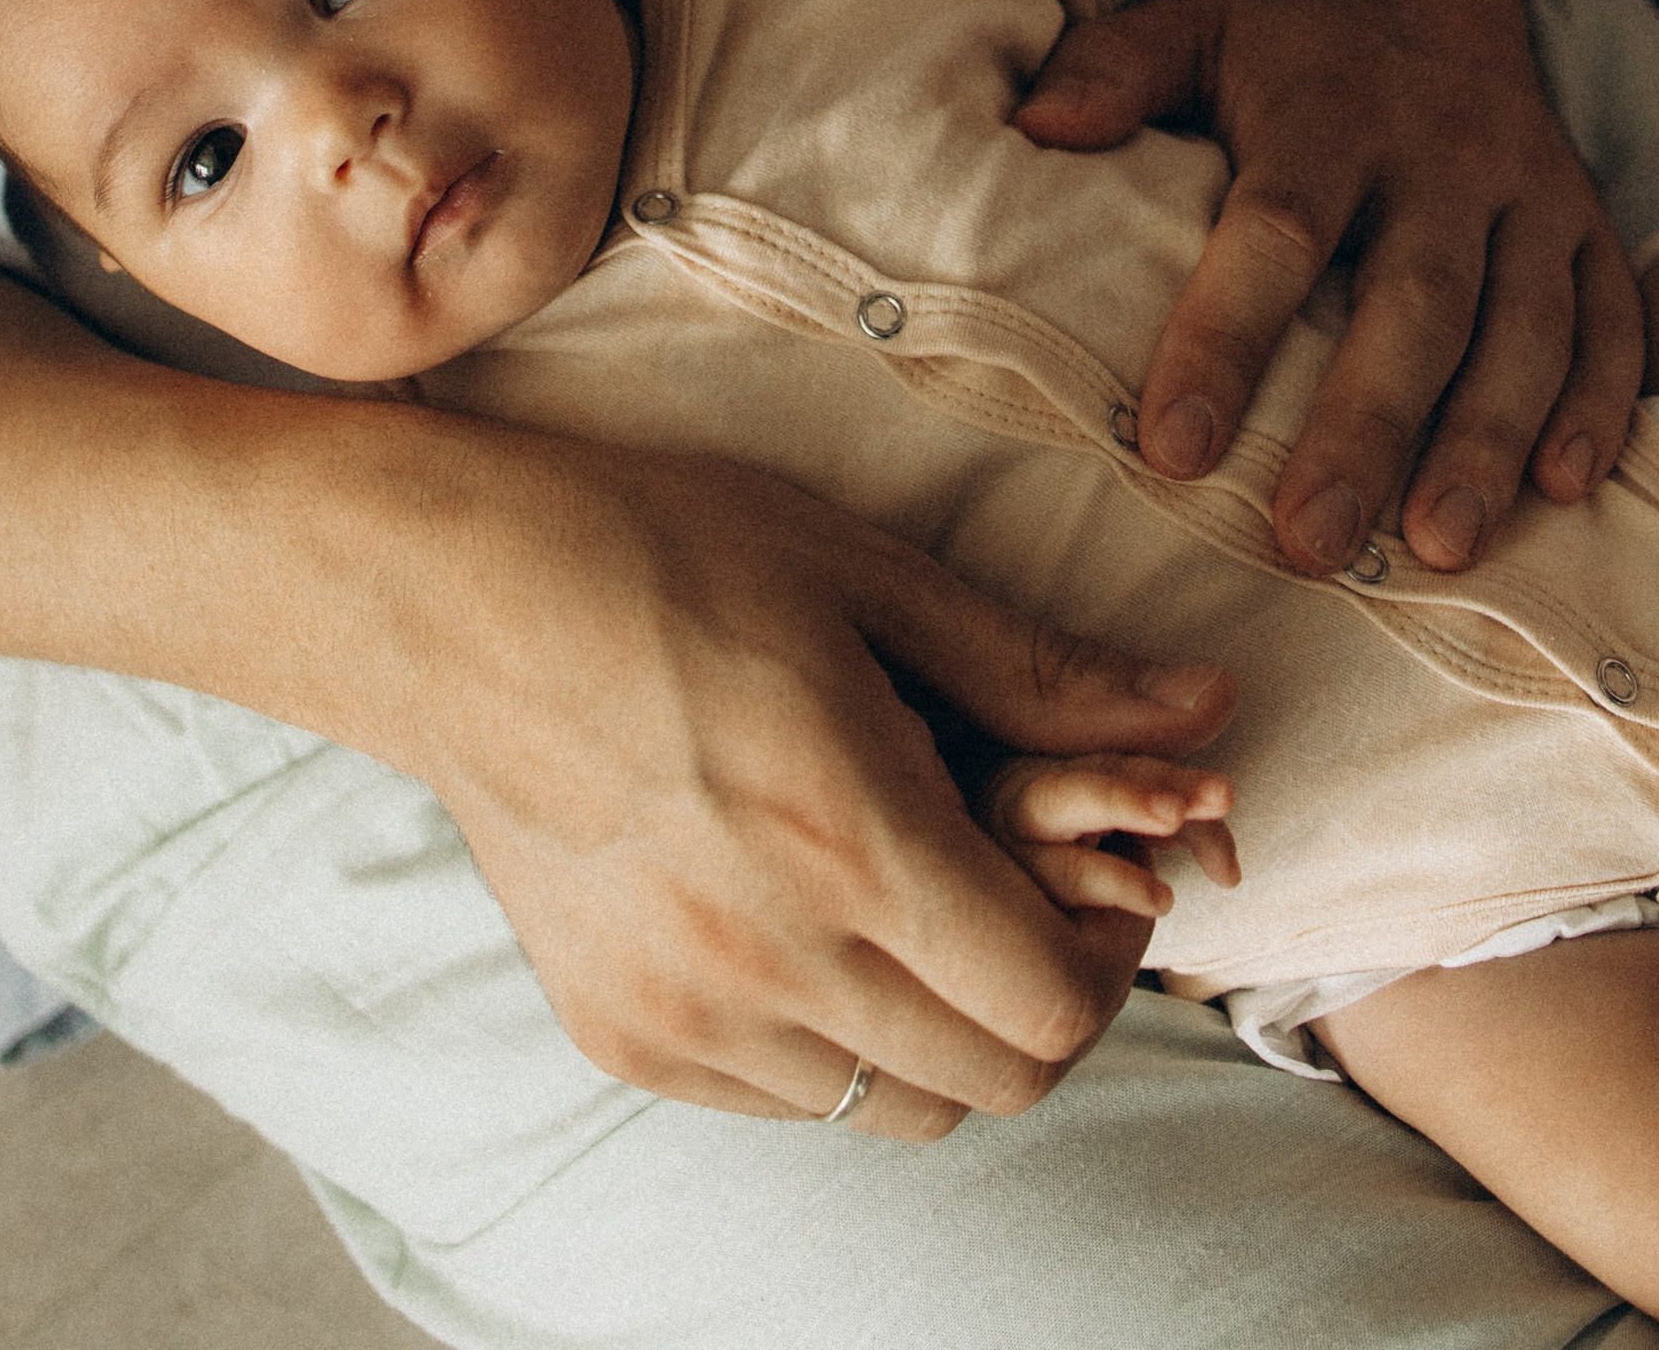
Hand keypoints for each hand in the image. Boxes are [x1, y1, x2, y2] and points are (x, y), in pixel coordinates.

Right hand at [421, 435, 1235, 1136]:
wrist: (450, 601)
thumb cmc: (665, 549)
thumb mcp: (864, 576)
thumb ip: (1041, 670)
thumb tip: (1209, 703)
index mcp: (852, 837)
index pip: (1052, 1010)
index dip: (1108, 956)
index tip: (1093, 876)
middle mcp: (772, 959)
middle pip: (994, 1081)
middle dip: (1044, 998)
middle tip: (1019, 890)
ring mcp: (689, 1015)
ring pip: (895, 1107)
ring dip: (941, 1027)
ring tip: (912, 899)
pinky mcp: (625, 1038)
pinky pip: (786, 1095)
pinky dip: (833, 1035)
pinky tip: (805, 914)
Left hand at [1015, 0, 1644, 574]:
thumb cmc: (1282, 29)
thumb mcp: (1190, 25)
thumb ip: (1112, 73)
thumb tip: (1029, 129)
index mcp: (1328, 114)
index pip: (1276, 230)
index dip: (1226, 339)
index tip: (1172, 449)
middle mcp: (1440, 155)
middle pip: (1412, 302)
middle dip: (1366, 428)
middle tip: (1311, 546)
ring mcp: (1528, 189)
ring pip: (1524, 325)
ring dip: (1487, 439)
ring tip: (1437, 549)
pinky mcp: (1588, 219)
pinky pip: (1613, 317)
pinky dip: (1601, 404)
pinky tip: (1566, 489)